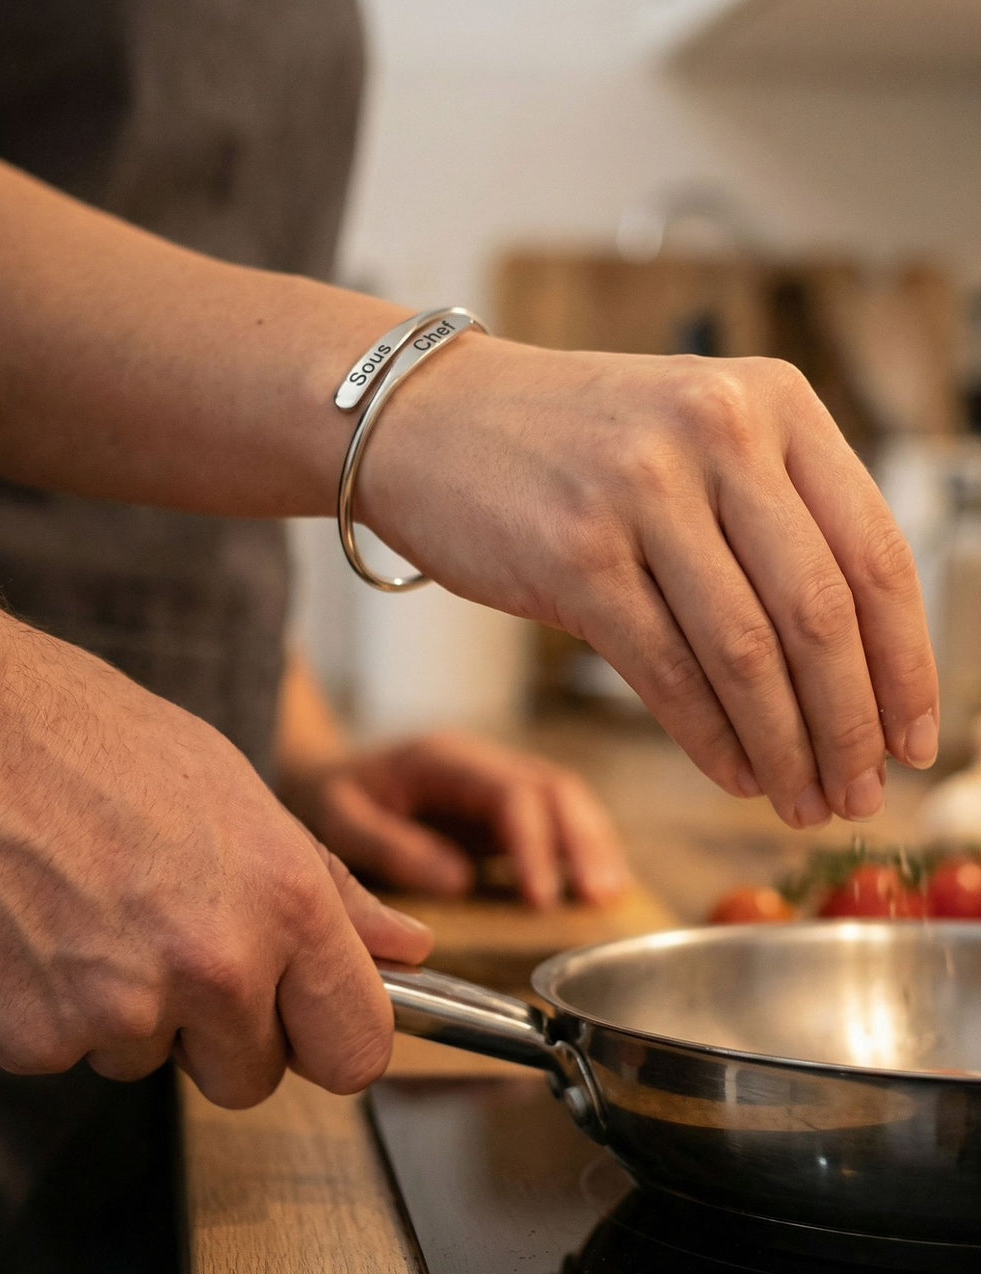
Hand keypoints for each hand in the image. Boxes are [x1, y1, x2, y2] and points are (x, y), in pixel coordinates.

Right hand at [0, 604, 432, 1108]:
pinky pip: (65, 1054)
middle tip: (163, 934)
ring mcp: (118, 1010)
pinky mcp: (28, 1039)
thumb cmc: (87, 740)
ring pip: (150, 1061)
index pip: (356, 1049)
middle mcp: (212, 966)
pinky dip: (48, 1008)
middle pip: (252, 1077)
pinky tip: (26, 925)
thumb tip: (408, 950)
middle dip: (218, 1028)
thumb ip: (328, 887)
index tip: (299, 1015)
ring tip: (82, 905)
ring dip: (127, 1009)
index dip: (327, 1034)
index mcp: (280, 901)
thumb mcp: (231, 788)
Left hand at [281, 730, 630, 908]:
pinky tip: (594, 885)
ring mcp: (492, 781)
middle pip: (553, 786)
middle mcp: (477, 762)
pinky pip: (553, 818)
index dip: (534, 844)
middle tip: (598, 897)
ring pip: (564, 797)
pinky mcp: (498, 807)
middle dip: (583, 840)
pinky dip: (579, 847)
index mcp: (441, 759)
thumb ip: (391, 846)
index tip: (542, 899)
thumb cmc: (326, 796)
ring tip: (607, 895)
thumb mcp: (337, 818)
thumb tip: (459, 880)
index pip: (510, 793)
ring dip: (592, 843)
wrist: (320, 775)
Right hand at [365, 340, 937, 829]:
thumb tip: (845, 669)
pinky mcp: (573, 554)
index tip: (916, 739)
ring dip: (786, 747)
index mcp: (769, 401)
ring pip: (748, 652)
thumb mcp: (687, 442)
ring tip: (800, 801)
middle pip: (821, 613)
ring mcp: (640, 490)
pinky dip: (710, 739)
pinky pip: (667, 670)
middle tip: (858, 793)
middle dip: (851, 726)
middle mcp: (715, 432)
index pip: (875, 551)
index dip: (906, 664)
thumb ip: (764, 519)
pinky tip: (733, 774)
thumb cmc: (563, 445)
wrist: (428, 417)